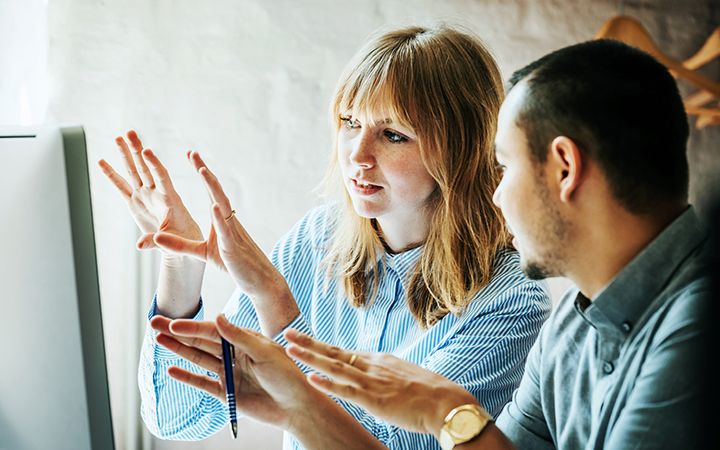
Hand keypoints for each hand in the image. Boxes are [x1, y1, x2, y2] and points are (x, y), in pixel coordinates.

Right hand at [98, 130, 202, 252]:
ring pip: (133, 172)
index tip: (147, 151)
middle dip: (137, 150)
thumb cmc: (183, 240)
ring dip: (126, 155)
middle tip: (130, 132)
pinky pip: (121, 186)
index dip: (154, 164)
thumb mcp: (173, 241)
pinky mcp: (135, 203)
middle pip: (145, 167)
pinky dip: (111, 175)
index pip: (161, 177)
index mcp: (170, 198)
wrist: (181, 242)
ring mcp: (144, 196)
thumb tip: (139, 246)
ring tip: (118, 137)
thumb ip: (156, 241)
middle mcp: (156, 193)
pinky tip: (102, 162)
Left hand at [151, 151, 288, 296]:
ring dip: (212, 187)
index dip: (202, 173)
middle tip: (193, 153)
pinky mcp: (232, 247)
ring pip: (222, 204)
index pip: (210, 191)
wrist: (258, 279)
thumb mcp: (202, 253)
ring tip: (202, 170)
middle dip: (204, 171)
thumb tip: (157, 237)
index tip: (191, 156)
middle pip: (216, 190)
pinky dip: (219, 217)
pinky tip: (214, 205)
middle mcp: (227, 220)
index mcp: (221, 219)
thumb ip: (180, 245)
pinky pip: (226, 229)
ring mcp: (232, 231)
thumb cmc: (233, 263)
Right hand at [151, 314, 315, 428]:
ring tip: (158, 340)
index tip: (174, 323)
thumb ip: (239, 337)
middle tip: (154, 322)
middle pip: (201, 341)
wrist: (296, 406)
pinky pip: (203, 383)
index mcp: (244, 340)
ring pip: (198, 359)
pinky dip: (187, 377)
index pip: (213, 331)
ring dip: (178, 350)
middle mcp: (234, 354)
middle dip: (177, 332)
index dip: (192, 327)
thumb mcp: (265, 352)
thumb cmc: (287, 375)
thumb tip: (218, 317)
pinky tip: (171, 369)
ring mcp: (229, 373)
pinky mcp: (227, 393)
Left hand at [285, 329, 479, 437]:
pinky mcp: (375, 400)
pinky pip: (346, 391)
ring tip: (289, 349)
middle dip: (308, 343)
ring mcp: (372, 382)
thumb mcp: (404, 376)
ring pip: (334, 367)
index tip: (303, 339)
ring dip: (310, 357)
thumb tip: (378, 378)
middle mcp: (373, 366)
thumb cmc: (431, 393)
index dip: (321, 346)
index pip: (344, 352)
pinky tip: (311, 378)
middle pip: (334, 352)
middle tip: (286, 332)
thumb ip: (387, 375)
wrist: (447, 403)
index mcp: (379, 360)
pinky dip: (327, 384)